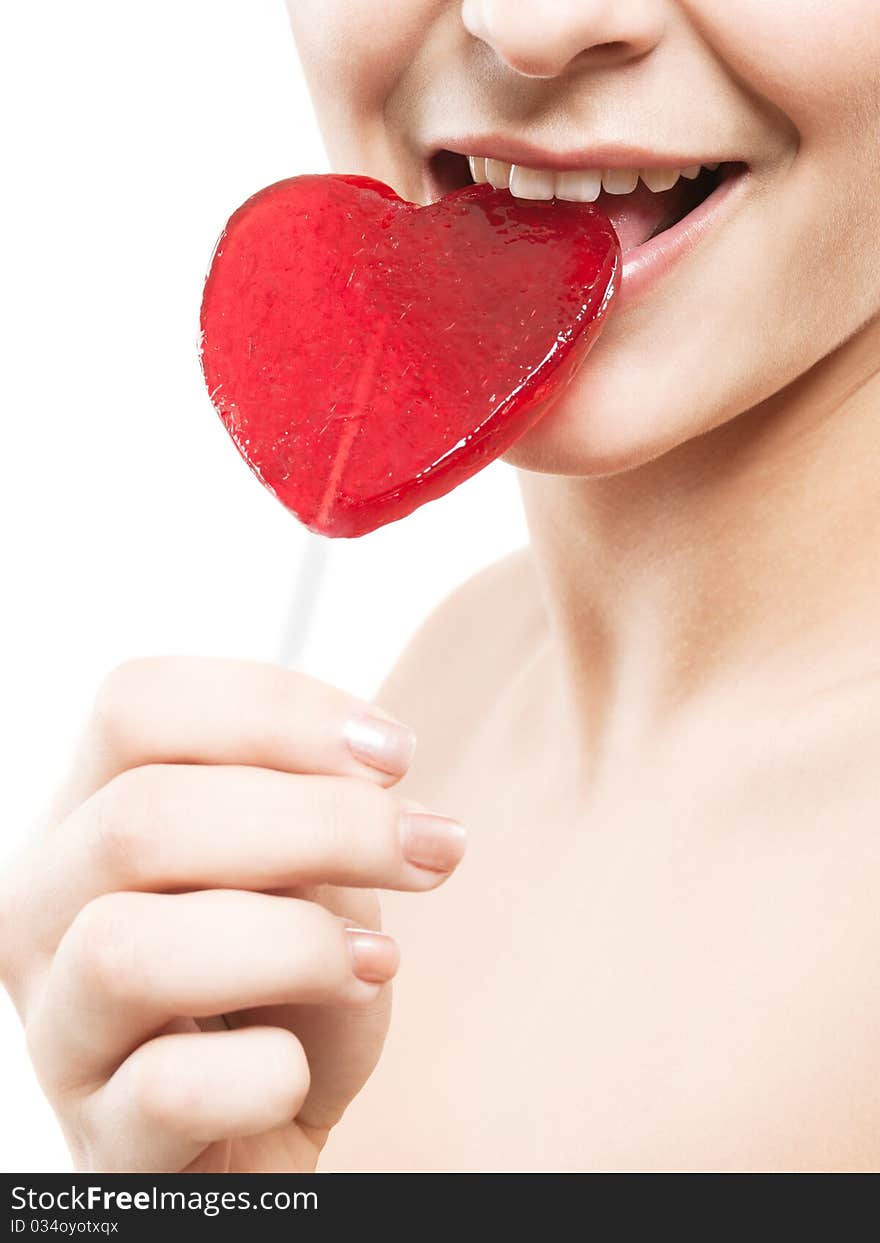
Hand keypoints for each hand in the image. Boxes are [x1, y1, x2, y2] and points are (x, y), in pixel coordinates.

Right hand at [0, 657, 464, 1171]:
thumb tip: (365, 791)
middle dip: (322, 822)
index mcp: (88, 818)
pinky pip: (168, 1091)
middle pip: (143, 817)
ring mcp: (59, 1031)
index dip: (275, 709)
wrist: (267, 1126)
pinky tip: (302, 1069)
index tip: (397, 754)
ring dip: (294, 942)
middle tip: (434, 848)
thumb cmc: (288, 983)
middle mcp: (44, 910)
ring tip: (380, 959)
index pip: (135, 706)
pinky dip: (264, 1072)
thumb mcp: (310, 878)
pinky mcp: (104, 1141)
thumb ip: (309, 823)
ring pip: (131, 948)